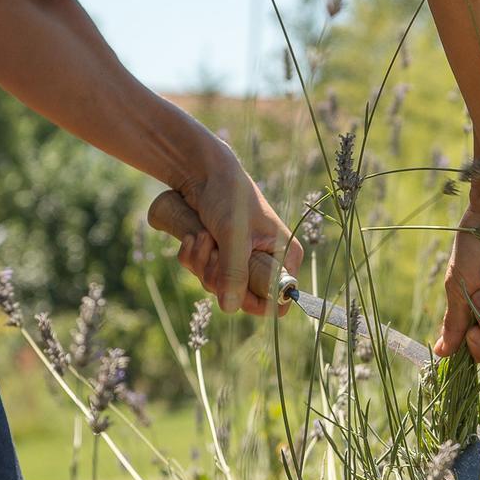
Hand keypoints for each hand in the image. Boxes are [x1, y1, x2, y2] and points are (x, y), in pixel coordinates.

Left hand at [172, 148, 302, 315]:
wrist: (202, 171)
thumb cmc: (229, 196)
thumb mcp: (233, 235)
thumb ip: (234, 272)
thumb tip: (230, 308)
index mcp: (285, 258)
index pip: (278, 300)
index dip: (254, 301)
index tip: (231, 288)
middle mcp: (267, 262)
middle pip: (241, 296)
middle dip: (218, 276)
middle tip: (213, 248)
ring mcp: (241, 260)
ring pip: (218, 286)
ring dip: (202, 263)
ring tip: (201, 235)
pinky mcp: (220, 255)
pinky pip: (203, 273)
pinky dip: (193, 258)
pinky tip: (193, 237)